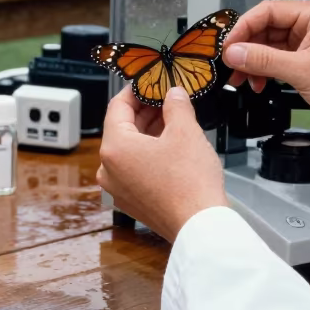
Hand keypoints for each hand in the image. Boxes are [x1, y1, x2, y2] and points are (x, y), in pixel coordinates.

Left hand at [96, 86, 227, 242]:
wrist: (200, 226)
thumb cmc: (190, 184)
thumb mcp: (185, 131)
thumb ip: (176, 105)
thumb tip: (173, 94)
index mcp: (114, 148)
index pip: (117, 106)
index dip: (135, 90)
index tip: (148, 83)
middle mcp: (108, 170)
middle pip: (122, 128)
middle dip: (145, 112)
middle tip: (166, 99)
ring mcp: (118, 188)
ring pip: (129, 149)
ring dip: (148, 132)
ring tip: (173, 120)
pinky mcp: (132, 201)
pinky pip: (135, 168)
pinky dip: (149, 153)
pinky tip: (171, 146)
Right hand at [222, 1, 309, 161]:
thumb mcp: (301, 71)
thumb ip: (263, 59)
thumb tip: (233, 52)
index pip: (267, 12)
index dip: (244, 28)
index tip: (227, 46)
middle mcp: (309, 25)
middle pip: (265, 28)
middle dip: (246, 48)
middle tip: (230, 65)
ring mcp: (307, 44)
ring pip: (267, 46)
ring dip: (252, 62)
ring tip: (240, 79)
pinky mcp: (305, 63)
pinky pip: (275, 61)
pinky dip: (263, 71)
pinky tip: (257, 83)